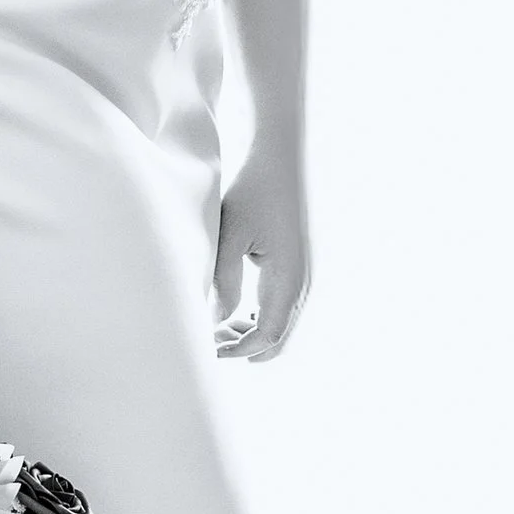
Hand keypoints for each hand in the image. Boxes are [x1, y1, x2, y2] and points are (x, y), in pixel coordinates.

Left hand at [213, 149, 310, 361]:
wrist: (282, 163)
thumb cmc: (253, 192)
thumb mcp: (231, 234)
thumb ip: (224, 280)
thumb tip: (217, 322)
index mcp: (288, 278)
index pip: (268, 336)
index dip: (238, 351)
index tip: (207, 351)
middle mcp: (304, 284)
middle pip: (280, 340)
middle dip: (245, 349)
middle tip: (209, 342)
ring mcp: (305, 278)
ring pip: (283, 327)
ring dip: (251, 335)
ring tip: (216, 328)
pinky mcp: (300, 271)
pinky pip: (284, 310)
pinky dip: (260, 321)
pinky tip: (234, 311)